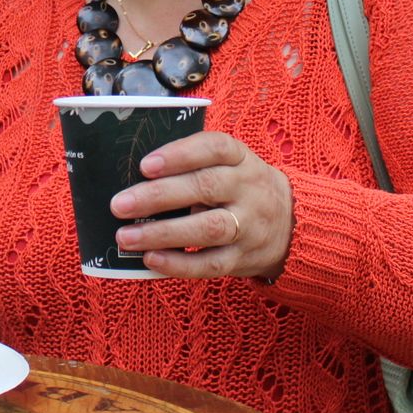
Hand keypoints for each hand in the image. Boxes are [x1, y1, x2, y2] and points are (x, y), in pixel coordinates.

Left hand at [108, 131, 292, 279]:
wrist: (292, 225)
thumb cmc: (240, 187)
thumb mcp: (230, 165)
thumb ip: (192, 165)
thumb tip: (133, 176)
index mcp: (241, 159)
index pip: (214, 148)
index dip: (180, 155)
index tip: (145, 164)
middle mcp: (248, 189)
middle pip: (204, 188)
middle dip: (158, 196)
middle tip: (120, 204)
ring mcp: (249, 225)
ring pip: (207, 228)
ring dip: (163, 233)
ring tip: (126, 236)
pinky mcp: (243, 258)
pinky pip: (211, 263)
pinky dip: (179, 264)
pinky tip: (151, 259)